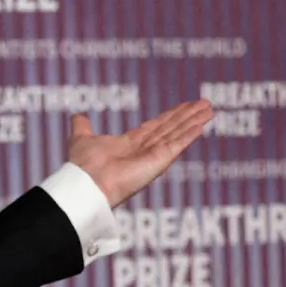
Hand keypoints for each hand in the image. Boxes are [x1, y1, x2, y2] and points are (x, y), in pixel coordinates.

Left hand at [66, 99, 213, 206]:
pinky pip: (177, 144)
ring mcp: (153, 156)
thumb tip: (77, 116)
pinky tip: (202, 125)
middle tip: (203, 103)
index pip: (154, 127)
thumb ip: (82, 127)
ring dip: (193, 121)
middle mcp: (143, 150)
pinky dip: (189, 134)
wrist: (87, 183)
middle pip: (170, 128)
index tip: (183, 106)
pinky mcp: (159, 160)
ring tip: (208, 109)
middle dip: (186, 115)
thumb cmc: (82, 166)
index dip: (169, 116)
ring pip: (177, 133)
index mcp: (128, 144)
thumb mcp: (80, 139)